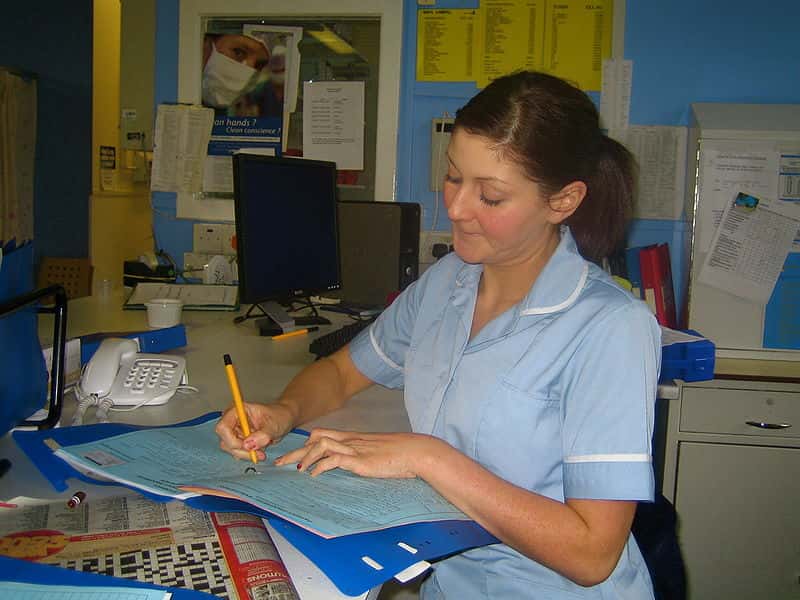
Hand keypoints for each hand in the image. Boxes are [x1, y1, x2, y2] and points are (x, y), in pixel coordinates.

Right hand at [215, 402, 293, 460]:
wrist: (284, 419)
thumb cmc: (279, 416)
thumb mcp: (274, 425)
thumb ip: (262, 435)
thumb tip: (248, 444)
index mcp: (238, 410)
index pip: (223, 427)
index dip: (232, 440)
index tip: (247, 446)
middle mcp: (233, 420)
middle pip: (225, 441)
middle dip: (241, 450)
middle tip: (258, 453)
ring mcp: (235, 431)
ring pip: (231, 449)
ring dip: (246, 454)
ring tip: (262, 452)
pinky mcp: (239, 440)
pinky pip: (238, 452)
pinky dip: (248, 455)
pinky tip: (260, 452)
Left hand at [274, 428, 438, 477]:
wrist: (415, 452)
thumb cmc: (400, 455)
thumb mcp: (376, 453)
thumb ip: (362, 457)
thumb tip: (355, 466)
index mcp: (354, 438)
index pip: (323, 434)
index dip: (306, 444)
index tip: (294, 455)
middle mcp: (350, 440)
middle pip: (315, 438)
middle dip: (296, 450)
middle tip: (280, 463)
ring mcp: (354, 449)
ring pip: (320, 445)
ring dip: (305, 457)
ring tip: (296, 469)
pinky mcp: (359, 460)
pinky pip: (333, 459)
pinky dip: (320, 466)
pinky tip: (314, 474)